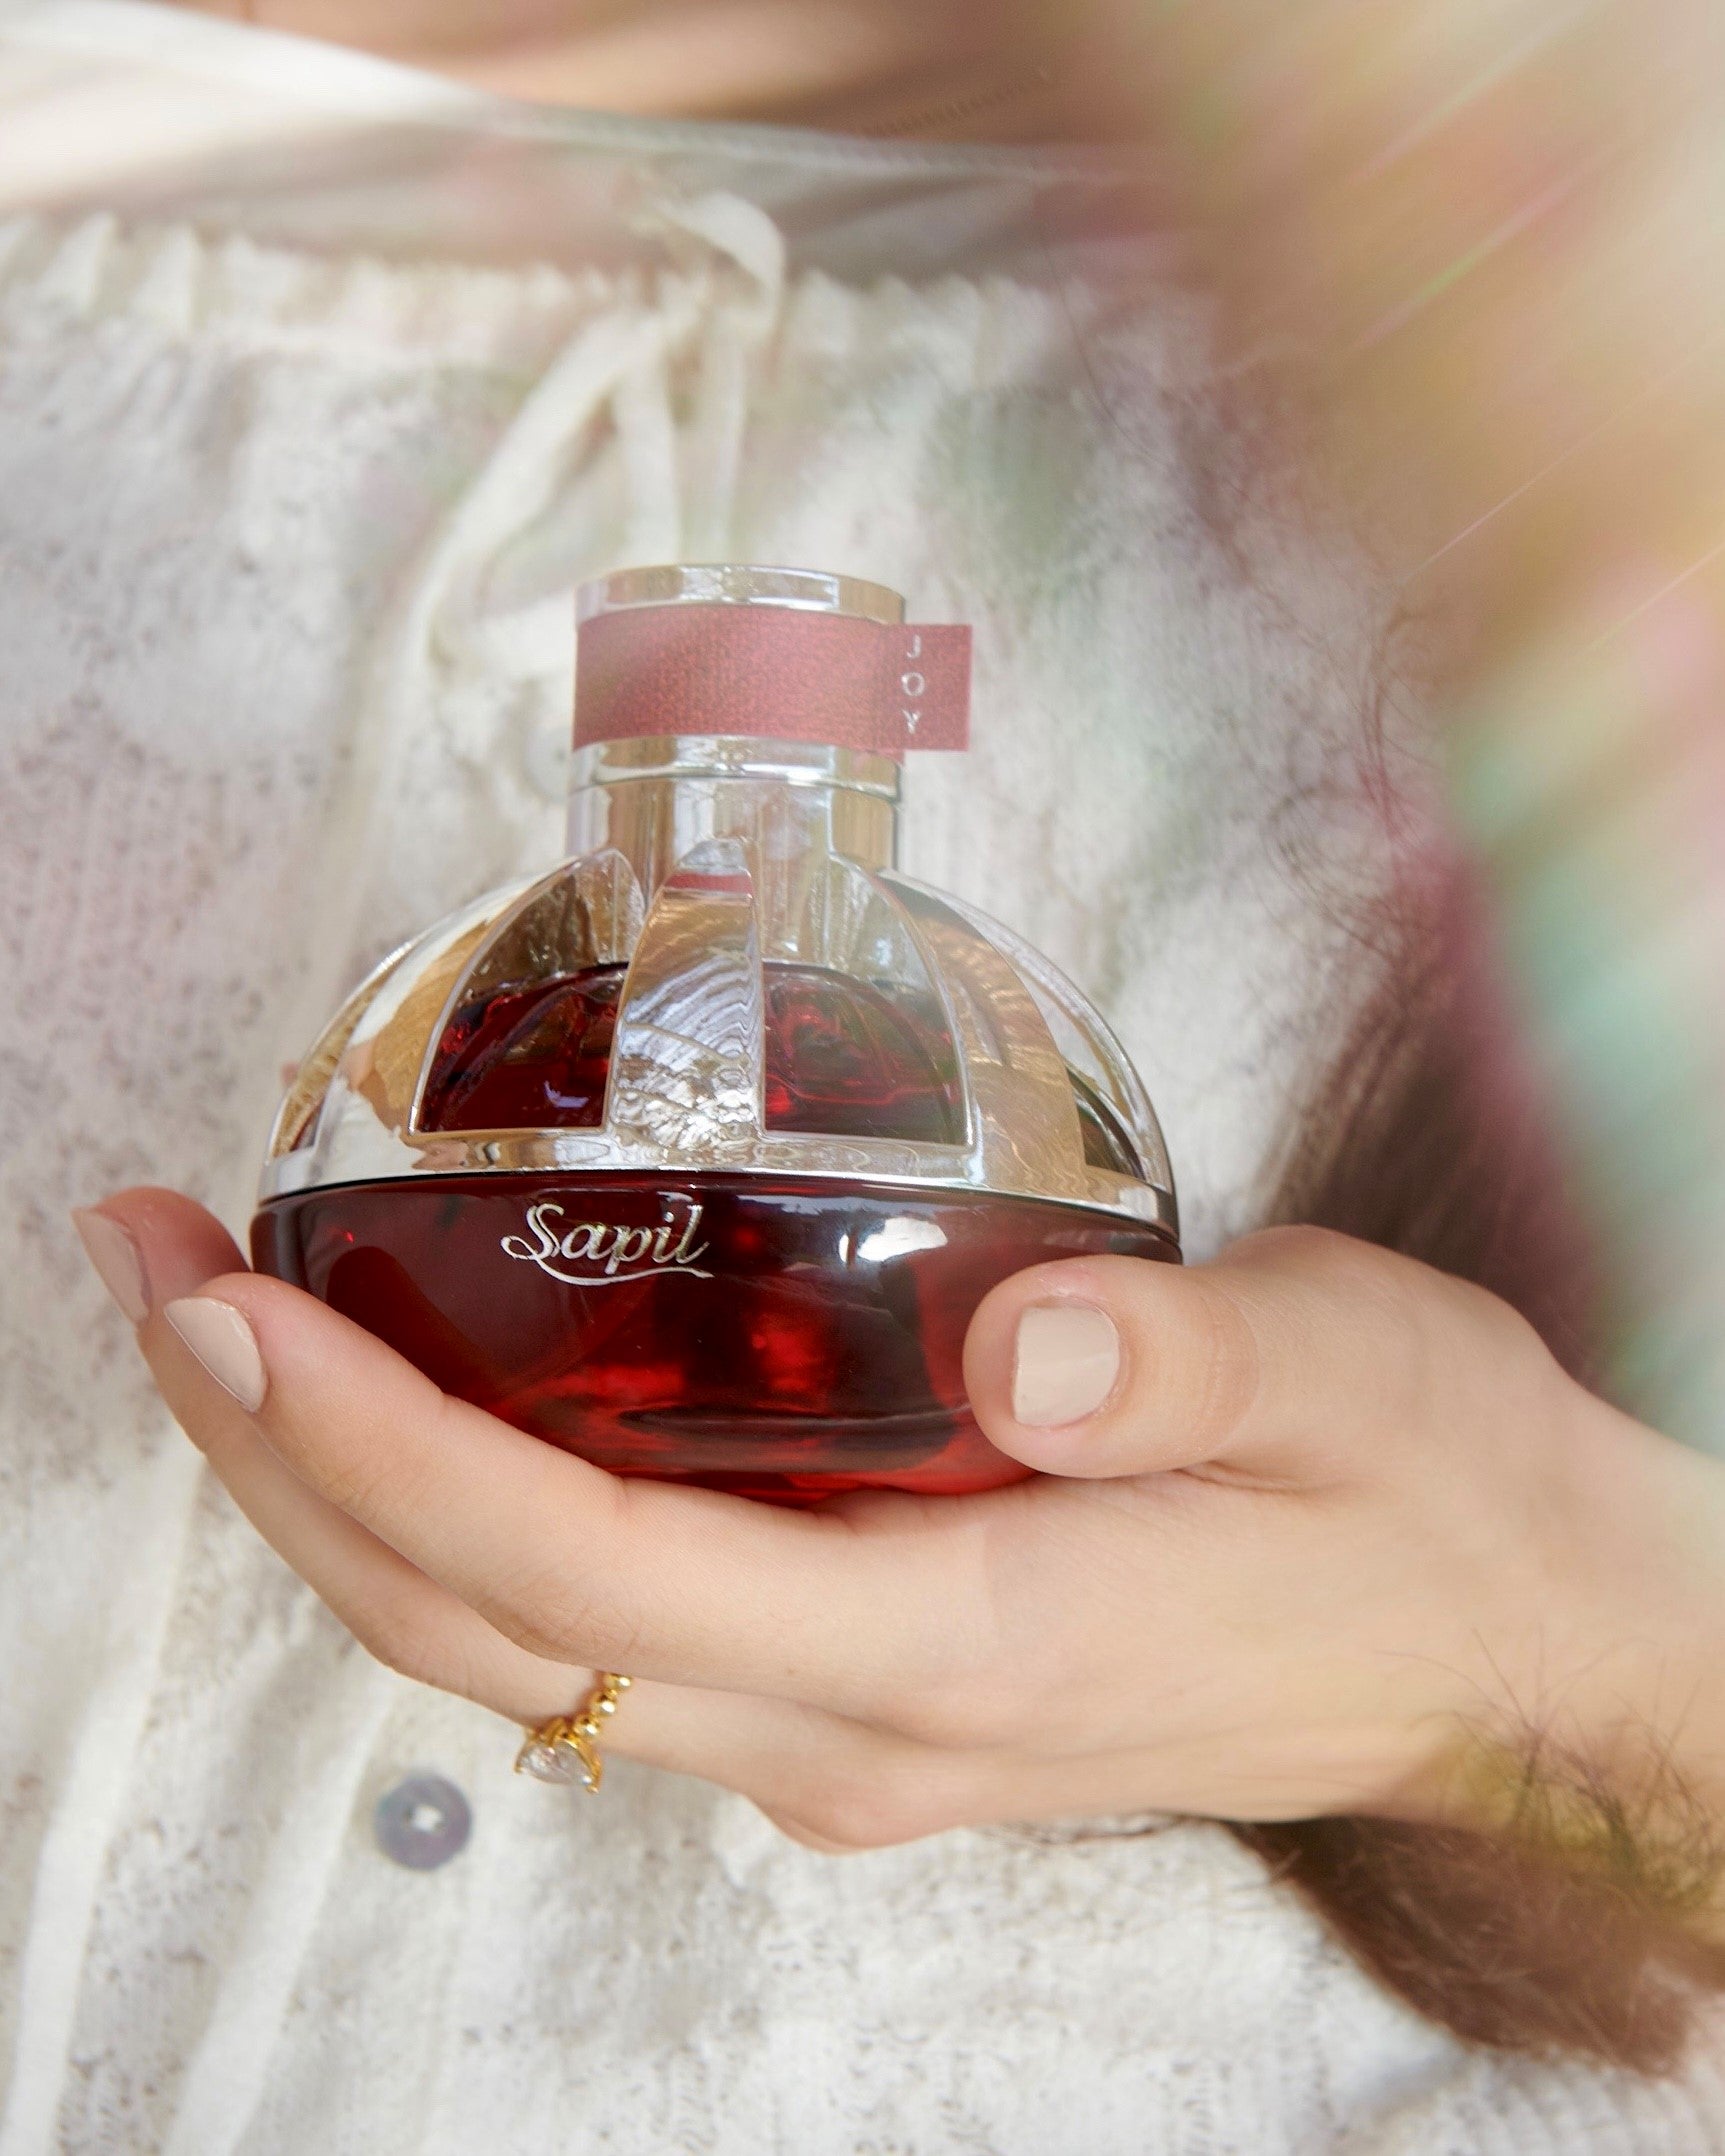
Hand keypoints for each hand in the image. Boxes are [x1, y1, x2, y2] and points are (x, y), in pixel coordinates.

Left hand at [76, 1189, 1724, 1853]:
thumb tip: (1025, 1342)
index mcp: (960, 1645)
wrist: (1507, 1636)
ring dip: (351, 1506)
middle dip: (285, 1471)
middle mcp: (864, 1727)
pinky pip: (612, 1642)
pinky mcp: (872, 1697)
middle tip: (156, 1281)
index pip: (589, 1579)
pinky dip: (474, 1538)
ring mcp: (856, 1735)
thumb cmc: (1426, 1491)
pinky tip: (432, 1417)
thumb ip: (1179, 1359)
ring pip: (525, 1661)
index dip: (378, 1454)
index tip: (226, 1317)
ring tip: (236, 1336)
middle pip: (490, 1642)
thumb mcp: (1344, 1371)